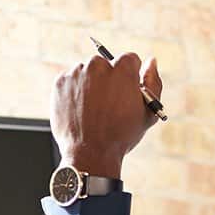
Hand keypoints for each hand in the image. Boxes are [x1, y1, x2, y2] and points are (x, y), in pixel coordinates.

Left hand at [51, 51, 163, 176]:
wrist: (90, 154)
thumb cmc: (122, 135)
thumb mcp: (148, 112)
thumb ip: (154, 82)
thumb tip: (152, 62)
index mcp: (122, 68)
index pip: (129, 60)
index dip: (130, 78)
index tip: (125, 92)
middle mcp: (98, 65)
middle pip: (106, 64)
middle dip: (109, 79)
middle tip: (108, 104)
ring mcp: (77, 73)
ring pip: (87, 72)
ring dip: (90, 85)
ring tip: (93, 110)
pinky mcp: (60, 82)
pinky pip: (70, 81)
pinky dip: (75, 91)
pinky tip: (81, 110)